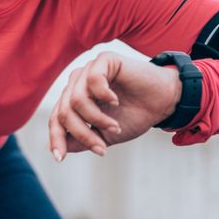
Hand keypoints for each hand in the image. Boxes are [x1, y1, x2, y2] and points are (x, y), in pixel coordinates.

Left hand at [47, 51, 180, 161]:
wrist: (162, 101)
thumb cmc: (133, 116)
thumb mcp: (104, 135)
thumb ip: (81, 140)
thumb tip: (56, 149)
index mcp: (74, 99)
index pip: (57, 119)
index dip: (56, 139)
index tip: (60, 159)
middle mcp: (77, 83)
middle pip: (65, 111)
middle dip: (82, 134)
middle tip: (102, 148)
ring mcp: (89, 70)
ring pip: (76, 99)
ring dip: (97, 119)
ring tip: (115, 127)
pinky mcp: (104, 60)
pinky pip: (93, 80)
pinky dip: (104, 95)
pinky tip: (116, 102)